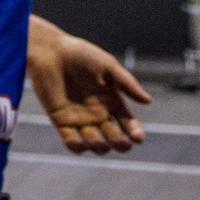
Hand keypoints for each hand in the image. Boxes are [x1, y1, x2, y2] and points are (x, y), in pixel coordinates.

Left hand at [27, 15, 150, 153]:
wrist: (51, 51)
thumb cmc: (81, 56)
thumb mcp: (108, 67)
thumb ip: (127, 84)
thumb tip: (149, 101)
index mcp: (112, 101)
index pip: (127, 122)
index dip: (134, 131)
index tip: (138, 138)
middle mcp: (98, 113)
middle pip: (113, 135)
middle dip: (119, 142)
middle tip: (122, 143)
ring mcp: (79, 118)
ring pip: (93, 141)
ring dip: (99, 147)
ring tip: (102, 145)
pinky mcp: (61, 120)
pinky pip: (70, 139)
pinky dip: (76, 146)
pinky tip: (82, 144)